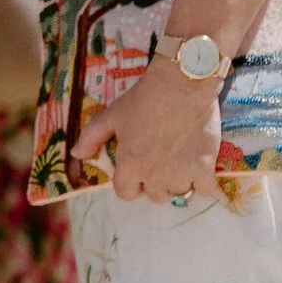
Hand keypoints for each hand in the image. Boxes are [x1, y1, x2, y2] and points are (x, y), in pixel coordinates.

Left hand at [72, 62, 222, 202]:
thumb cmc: (142, 100)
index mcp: (130, 164)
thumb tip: (77, 154)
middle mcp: (155, 175)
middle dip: (154, 183)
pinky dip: (202, 182)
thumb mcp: (110, 116)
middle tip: (158, 163)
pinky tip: (198, 167)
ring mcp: (181, 173)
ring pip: (179, 194)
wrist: (180, 86)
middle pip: (155, 196)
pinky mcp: (205, 168)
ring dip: (178, 182)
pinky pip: (204, 189)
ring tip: (177, 163)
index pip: (126, 193)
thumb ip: (91, 137)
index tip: (135, 172)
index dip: (129, 184)